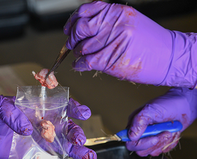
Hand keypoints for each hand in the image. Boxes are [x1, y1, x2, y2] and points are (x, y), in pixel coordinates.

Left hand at [64, 1, 196, 87]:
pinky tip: (81, 65)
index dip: (72, 21)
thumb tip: (83, 28)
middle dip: (72, 39)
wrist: (170, 57)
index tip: (68, 29)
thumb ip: (107, 22)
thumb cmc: (150, 41)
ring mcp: (112, 41)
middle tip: (72, 45)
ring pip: (82, 47)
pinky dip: (79, 65)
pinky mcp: (111, 59)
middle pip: (80, 29)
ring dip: (78, 54)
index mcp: (117, 11)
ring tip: (82, 56)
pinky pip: (86, 62)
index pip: (84, 12)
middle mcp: (113, 23)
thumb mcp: (128, 22)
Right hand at [126, 88, 196, 155]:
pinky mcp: (160, 142)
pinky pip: (162, 150)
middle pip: (141, 150)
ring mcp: (150, 138)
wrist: (183, 106)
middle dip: (156, 143)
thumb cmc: (167, 104)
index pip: (130, 142)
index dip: (141, 144)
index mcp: (134, 124)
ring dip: (164, 143)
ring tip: (170, 131)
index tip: (154, 138)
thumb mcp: (151, 110)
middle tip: (165, 132)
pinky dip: (170, 143)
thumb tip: (131, 136)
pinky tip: (172, 133)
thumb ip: (138, 122)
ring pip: (152, 151)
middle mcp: (140, 133)